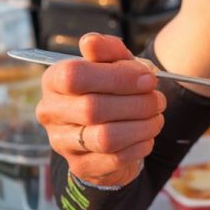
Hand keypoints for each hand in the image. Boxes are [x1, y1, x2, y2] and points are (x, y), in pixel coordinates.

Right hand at [36, 33, 165, 186]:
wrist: (112, 133)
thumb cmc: (112, 92)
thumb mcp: (114, 65)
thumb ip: (107, 50)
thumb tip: (90, 43)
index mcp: (54, 80)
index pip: (75, 75)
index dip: (118, 77)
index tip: (148, 79)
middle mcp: (51, 112)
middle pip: (93, 108)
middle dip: (137, 104)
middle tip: (158, 101)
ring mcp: (62, 143)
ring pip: (106, 137)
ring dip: (142, 127)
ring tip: (156, 118)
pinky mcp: (81, 166)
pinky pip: (116, 158)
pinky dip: (140, 145)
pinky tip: (147, 136)